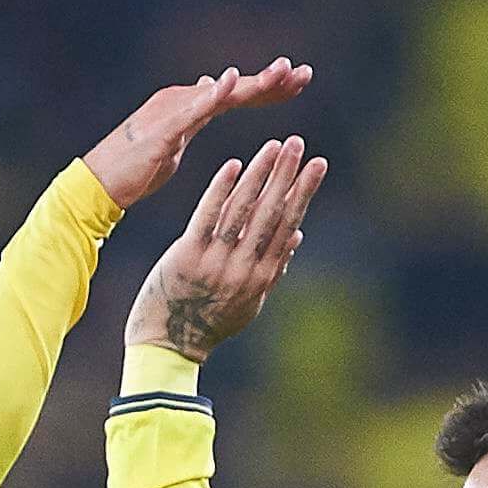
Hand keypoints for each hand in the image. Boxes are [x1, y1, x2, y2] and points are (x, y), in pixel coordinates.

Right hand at [82, 59, 310, 211]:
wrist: (99, 185)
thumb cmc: (135, 170)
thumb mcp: (174, 141)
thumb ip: (194, 117)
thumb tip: (213, 90)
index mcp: (190, 108)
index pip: (237, 95)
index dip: (268, 88)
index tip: (299, 83)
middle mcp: (183, 101)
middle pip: (236, 89)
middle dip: (271, 81)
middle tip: (305, 72)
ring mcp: (172, 112)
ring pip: (221, 94)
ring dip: (253, 83)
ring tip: (283, 72)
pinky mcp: (162, 129)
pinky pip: (192, 109)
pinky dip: (213, 94)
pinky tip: (232, 80)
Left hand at [125, 136, 329, 363]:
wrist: (169, 344)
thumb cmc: (211, 322)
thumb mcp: (249, 302)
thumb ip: (274, 269)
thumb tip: (297, 234)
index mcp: (261, 276)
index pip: (288, 225)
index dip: (303, 193)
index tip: (317, 165)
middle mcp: (243, 268)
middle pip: (270, 213)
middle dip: (286, 175)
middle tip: (298, 143)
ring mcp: (215, 262)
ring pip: (242, 211)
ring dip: (259, 175)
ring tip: (273, 146)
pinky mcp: (187, 256)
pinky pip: (207, 217)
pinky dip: (221, 190)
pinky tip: (234, 165)